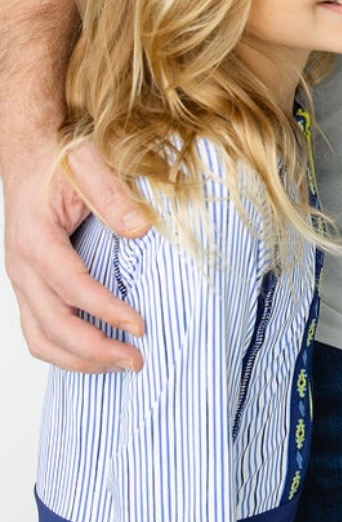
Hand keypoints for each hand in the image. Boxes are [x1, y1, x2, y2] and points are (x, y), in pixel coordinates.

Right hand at [3, 136, 148, 369]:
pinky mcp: (28, 286)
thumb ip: (113, 195)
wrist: (29, 156)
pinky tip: (94, 354)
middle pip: (53, 324)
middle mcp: (22, 266)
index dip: (107, 311)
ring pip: (40, 337)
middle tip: (136, 361)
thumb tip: (140, 229)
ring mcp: (22, 279)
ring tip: (119, 365)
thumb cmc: (57, 160)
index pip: (73, 287)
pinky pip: (37, 330)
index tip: (140, 326)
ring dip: (78, 359)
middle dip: (95, 349)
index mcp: (37, 239)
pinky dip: (63, 350)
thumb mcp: (89, 165)